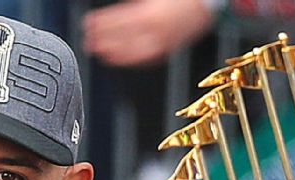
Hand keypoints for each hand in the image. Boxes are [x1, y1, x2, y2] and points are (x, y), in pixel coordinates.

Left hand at [82, 0, 215, 67]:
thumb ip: (133, 5)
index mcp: (150, 15)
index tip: (88, 23)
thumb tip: (113, 14)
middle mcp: (155, 32)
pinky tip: (121, 59)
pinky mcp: (169, 50)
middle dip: (102, 41)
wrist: (207, 4)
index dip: (101, 23)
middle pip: (122, 39)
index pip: (118, 21)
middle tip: (87, 41)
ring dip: (114, 54)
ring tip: (100, 53)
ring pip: (132, 53)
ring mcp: (163, 43)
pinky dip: (132, 59)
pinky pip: (146, 59)